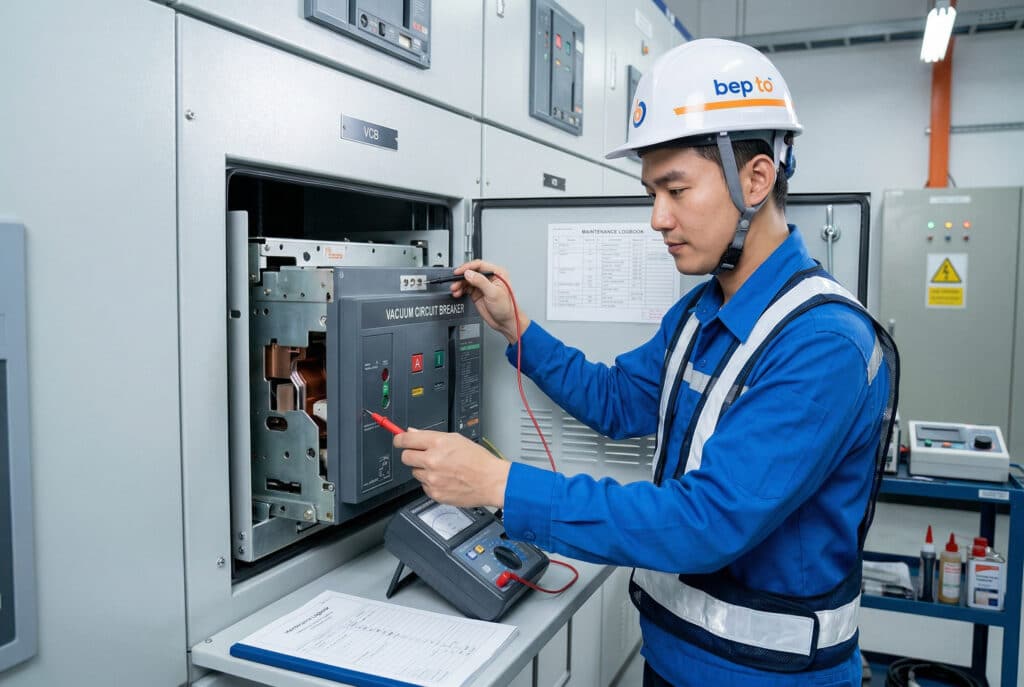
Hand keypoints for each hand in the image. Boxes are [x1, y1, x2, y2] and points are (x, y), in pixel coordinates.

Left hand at [394, 429, 511, 507]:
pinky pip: (424, 486)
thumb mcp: (456, 439)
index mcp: (438, 443)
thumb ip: (431, 436)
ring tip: (443, 469)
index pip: (405, 439)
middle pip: (405, 457)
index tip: (398, 440)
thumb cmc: (479, 460)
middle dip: (412, 455)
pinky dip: (432, 483)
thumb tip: (412, 433)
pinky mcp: (434, 493)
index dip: (399, 439)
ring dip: (424, 470)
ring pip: (415, 472)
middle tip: (424, 456)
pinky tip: (446, 479)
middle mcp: (432, 460)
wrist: (491, 481)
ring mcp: (432, 478)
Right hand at [450, 260, 529, 343]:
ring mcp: (482, 285)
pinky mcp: (477, 293)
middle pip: (471, 272)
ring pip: (467, 280)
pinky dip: (460, 289)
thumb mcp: (493, 293)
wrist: (505, 322)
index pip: (479, 265)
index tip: (459, 272)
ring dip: (459, 284)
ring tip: (455, 289)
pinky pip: (466, 288)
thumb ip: (480, 282)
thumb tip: (469, 273)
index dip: (468, 267)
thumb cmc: (506, 308)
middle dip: (461, 277)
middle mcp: (489, 277)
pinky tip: (457, 292)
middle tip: (454, 282)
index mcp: (497, 273)